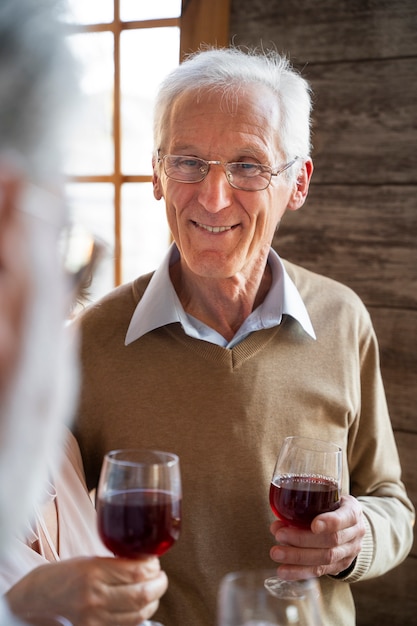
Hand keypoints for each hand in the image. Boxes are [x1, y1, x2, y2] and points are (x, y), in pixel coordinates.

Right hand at [6, 556, 167, 625]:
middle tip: (160, 577)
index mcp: (93, 571)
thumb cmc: (65, 574)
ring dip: (153, 601)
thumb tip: (147, 562)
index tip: (155, 562)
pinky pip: (126, 625)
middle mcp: (94, 596)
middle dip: (158, 585)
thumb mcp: (89, 559)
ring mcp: (94, 617)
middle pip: (141, 594)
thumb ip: (116, 563)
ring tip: (153, 591)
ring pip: (138, 614)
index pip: (136, 571)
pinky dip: (140, 616)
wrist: (38, 598)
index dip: (153, 567)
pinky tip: (141, 606)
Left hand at [270, 495, 365, 578]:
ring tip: (277, 553)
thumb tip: (278, 523)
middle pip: (331, 541)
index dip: (330, 522)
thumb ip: (306, 506)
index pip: (344, 518)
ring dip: (298, 557)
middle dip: (302, 540)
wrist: (351, 526)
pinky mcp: (339, 566)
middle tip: (279, 535)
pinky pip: (320, 571)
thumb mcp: (327, 498)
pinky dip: (300, 572)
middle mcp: (354, 533)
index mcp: (352, 512)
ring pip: (325, 559)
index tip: (313, 525)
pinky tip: (284, 571)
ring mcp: (349, 553)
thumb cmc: (332, 507)